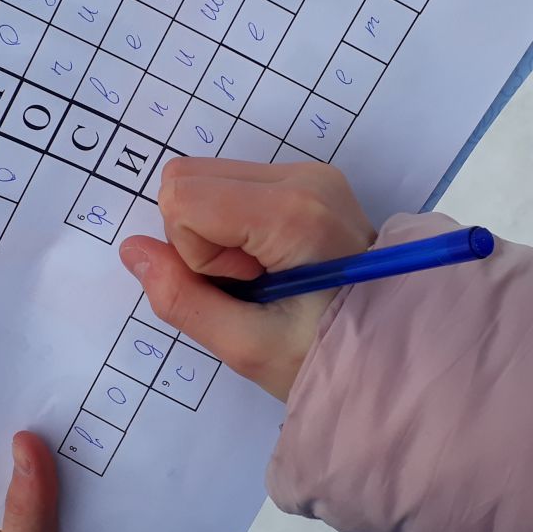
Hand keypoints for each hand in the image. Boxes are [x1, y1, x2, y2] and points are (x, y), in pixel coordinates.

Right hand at [119, 159, 374, 401]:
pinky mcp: (308, 180)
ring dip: (215, 231)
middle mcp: (303, 177)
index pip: (182, 196)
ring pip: (205, 178)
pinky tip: (272, 262)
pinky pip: (231, 185)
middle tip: (249, 283)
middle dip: (198, 236)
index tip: (242, 286)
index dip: (194, 251)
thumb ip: (183, 299)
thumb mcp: (249, 347)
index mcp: (294, 212)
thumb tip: (133, 251)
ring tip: (264, 276)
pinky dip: (233, 224)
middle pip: (189, 177)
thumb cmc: (329, 357)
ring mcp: (309, 174)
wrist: (399, 352)